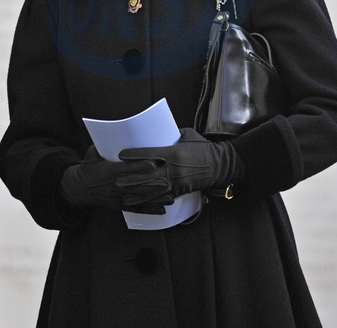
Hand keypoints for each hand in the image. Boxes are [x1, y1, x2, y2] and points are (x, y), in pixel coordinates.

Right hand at [59, 145, 172, 213]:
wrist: (80, 188)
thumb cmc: (88, 168)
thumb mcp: (92, 154)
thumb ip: (103, 146)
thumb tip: (114, 131)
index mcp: (109, 171)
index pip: (127, 168)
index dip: (141, 166)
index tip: (154, 162)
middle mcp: (115, 186)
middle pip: (137, 185)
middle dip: (153, 182)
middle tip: (169, 178)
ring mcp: (118, 198)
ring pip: (140, 198)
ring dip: (156, 197)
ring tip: (171, 195)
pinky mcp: (120, 206)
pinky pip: (137, 209)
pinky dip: (150, 210)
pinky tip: (162, 209)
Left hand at [118, 128, 234, 200]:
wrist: (220, 164)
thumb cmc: (203, 147)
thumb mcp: (186, 135)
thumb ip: (170, 135)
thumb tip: (156, 134)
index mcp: (174, 152)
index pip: (149, 154)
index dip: (134, 155)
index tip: (121, 155)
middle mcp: (173, 169)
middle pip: (147, 175)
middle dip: (131, 179)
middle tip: (116, 180)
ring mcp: (177, 181)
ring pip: (153, 190)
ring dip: (137, 193)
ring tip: (123, 195)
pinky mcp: (180, 190)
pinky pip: (163, 198)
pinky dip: (151, 201)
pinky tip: (141, 203)